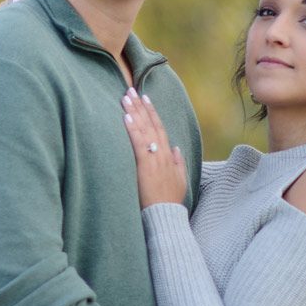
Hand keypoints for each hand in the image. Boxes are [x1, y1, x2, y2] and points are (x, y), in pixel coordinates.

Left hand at [122, 88, 185, 205]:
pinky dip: (133, 129)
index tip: (145, 98)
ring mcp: (155, 158)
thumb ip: (178, 162)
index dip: (152, 112)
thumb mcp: (179, 179)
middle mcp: (163, 153)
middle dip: (141, 106)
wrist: (166, 215)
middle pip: (151, 124)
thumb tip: (176, 148)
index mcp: (170, 156)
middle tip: (131, 90)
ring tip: (126, 97)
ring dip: (135, 112)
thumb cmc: (169, 200)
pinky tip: (126, 117)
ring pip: (144, 130)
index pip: (160, 128)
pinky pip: (138, 143)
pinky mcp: (145, 165)